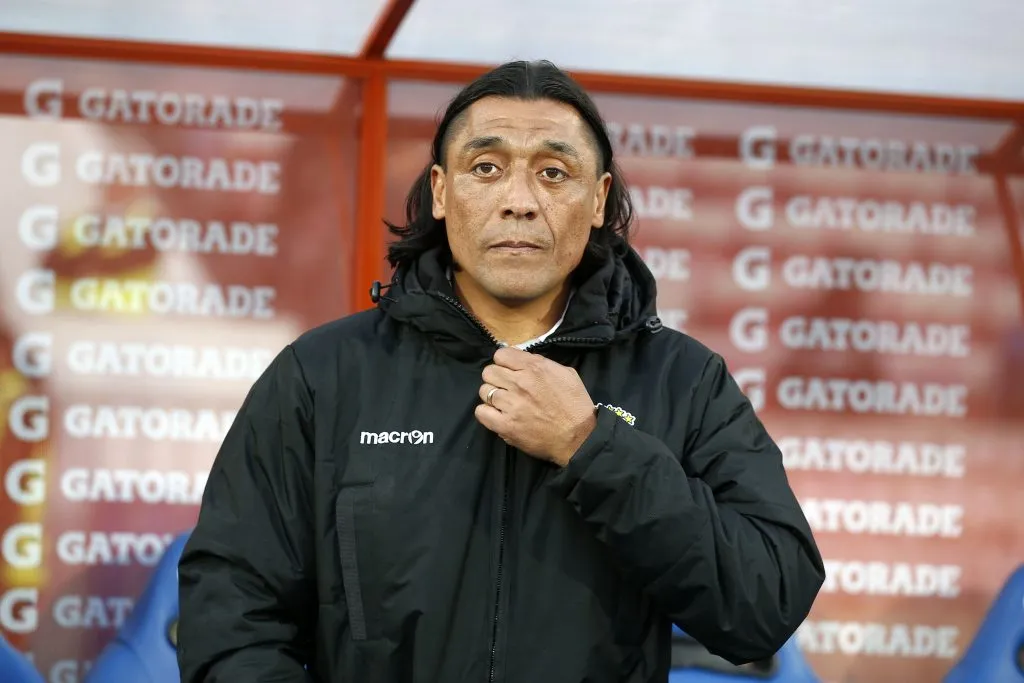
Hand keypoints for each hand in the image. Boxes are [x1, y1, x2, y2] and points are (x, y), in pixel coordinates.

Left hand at [475, 347, 596, 466]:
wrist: (579, 437)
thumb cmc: (575, 405)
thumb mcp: (566, 374)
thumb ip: (542, 363)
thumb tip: (523, 361)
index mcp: (534, 367)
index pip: (501, 355)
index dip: (504, 363)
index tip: (509, 371)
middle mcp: (519, 382)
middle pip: (489, 372)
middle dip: (496, 378)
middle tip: (506, 388)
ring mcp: (511, 404)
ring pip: (484, 391)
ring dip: (492, 396)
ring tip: (504, 404)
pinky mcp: (505, 425)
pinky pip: (481, 412)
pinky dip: (486, 413)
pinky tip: (497, 416)